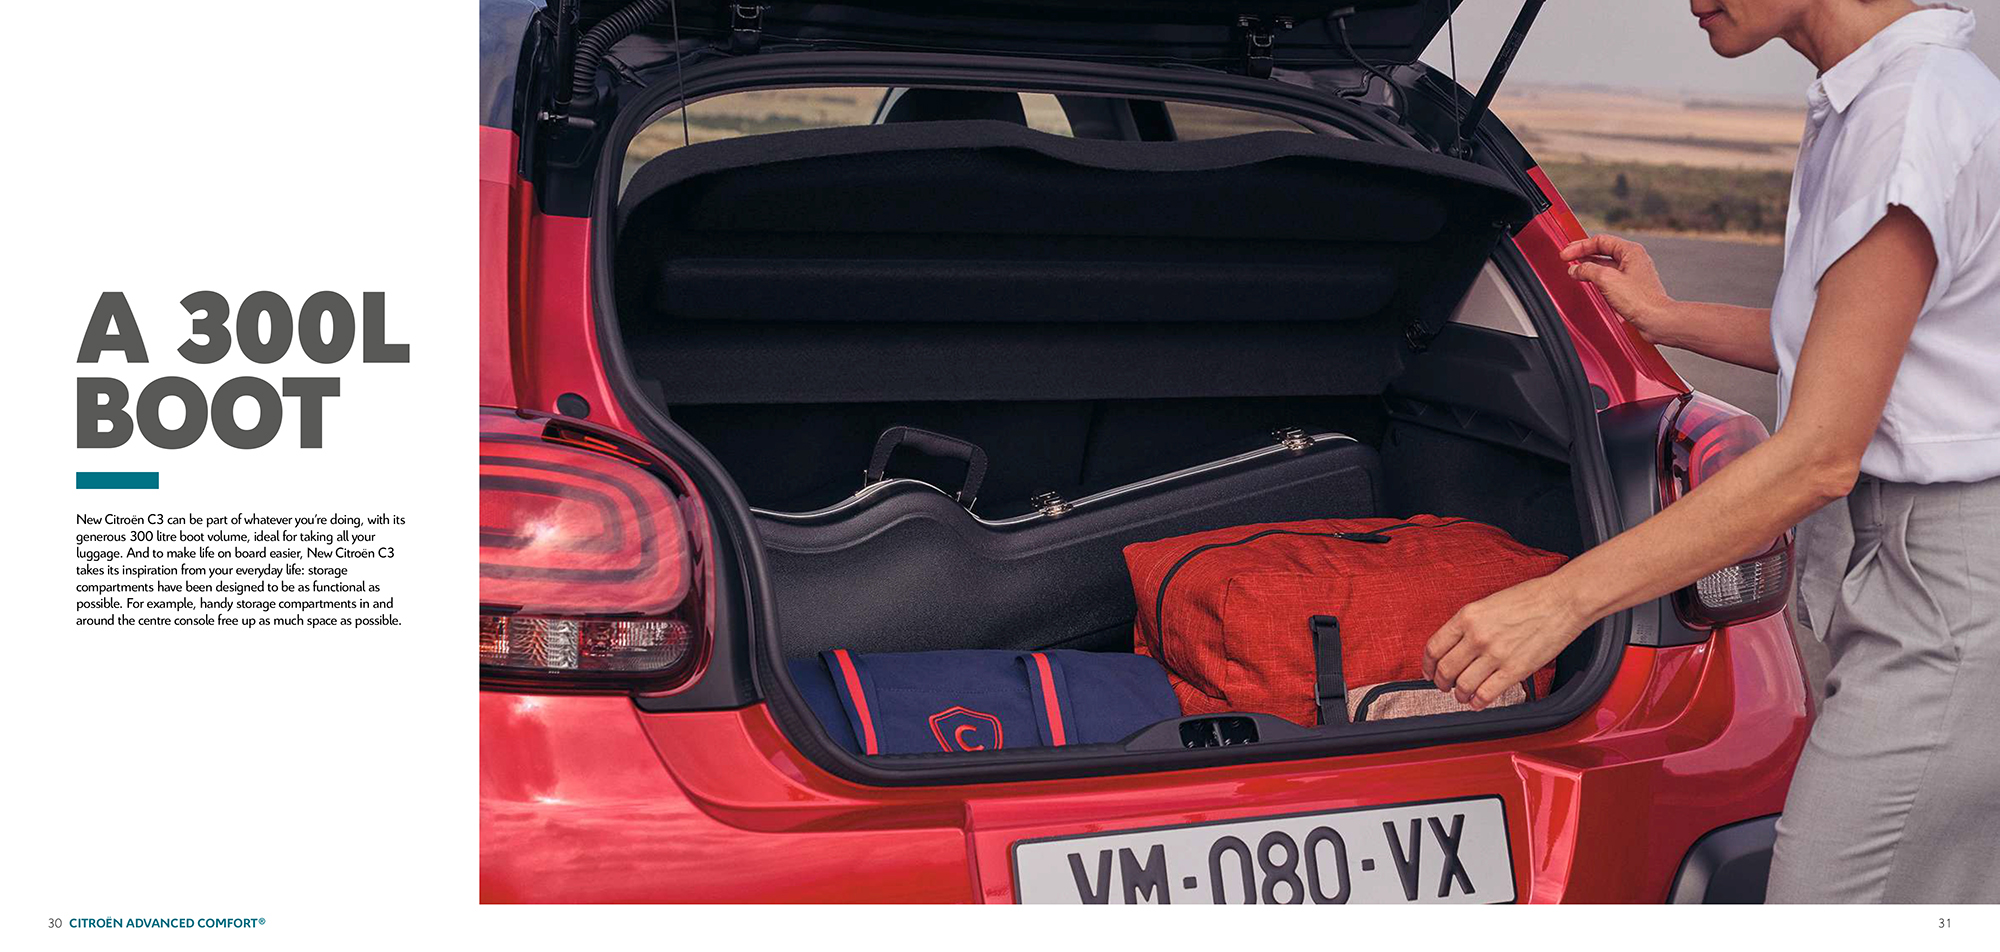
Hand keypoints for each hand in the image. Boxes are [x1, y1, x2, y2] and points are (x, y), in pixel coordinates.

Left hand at [1422, 575, 1589, 709]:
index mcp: (1467, 617)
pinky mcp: (1514, 670)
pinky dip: (1478, 702)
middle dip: (1441, 683)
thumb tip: (1455, 646)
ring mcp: (1495, 654)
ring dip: (1459, 695)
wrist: (1562, 601)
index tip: (1429, 671)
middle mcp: (1477, 636)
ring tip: (1462, 695)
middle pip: (1445, 669)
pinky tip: (1478, 701)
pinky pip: (1486, 694)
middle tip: (1444, 686)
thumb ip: (1469, 624)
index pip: (1434, 647)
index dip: (1427, 665)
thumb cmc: (1530, 598)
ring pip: (1463, 685)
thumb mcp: (1488, 603)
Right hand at [1559, 234, 1678, 345]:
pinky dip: (1597, 279)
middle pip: (1603, 251)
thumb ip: (1587, 270)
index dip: (1580, 246)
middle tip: (1567, 258)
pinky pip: (1610, 278)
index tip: (1566, 253)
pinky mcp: (1632, 288)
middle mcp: (1634, 260)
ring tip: (1575, 270)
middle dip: (1583, 255)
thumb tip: (1575, 269)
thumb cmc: (1641, 300)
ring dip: (1589, 267)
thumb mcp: (1607, 279)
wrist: (1656, 319)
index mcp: (1630, 251)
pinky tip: (1590, 284)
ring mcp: (1633, 274)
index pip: (1600, 241)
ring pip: (1606, 265)